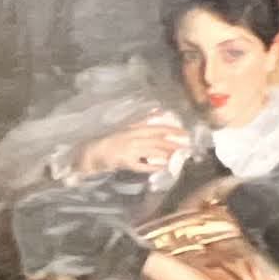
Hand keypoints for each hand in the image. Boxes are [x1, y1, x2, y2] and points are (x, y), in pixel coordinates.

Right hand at [74, 119, 191, 178]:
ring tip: (178, 157)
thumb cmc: (110, 140)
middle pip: (157, 139)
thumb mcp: (126, 127)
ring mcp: (128, 149)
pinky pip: (141, 165)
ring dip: (166, 154)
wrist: (91, 152)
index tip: (185, 133)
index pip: (157, 127)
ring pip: (152, 151)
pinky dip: (152, 166)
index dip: (172, 129)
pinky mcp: (124, 162)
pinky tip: (162, 168)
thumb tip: (158, 110)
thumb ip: (142, 120)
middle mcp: (132, 137)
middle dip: (173, 143)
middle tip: (187, 147)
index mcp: (133, 128)